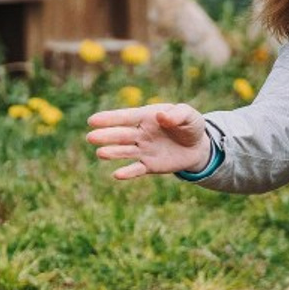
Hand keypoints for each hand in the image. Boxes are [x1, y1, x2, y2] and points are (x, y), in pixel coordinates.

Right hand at [86, 102, 210, 179]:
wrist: (198, 147)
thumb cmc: (190, 125)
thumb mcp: (189, 116)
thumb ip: (177, 115)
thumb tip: (161, 116)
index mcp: (147, 117)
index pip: (126, 117)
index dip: (110, 118)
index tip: (92, 120)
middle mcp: (141, 133)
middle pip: (121, 135)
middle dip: (106, 136)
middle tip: (91, 137)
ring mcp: (144, 150)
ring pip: (125, 151)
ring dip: (113, 152)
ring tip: (100, 153)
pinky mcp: (150, 165)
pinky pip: (137, 169)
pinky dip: (128, 172)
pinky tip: (117, 175)